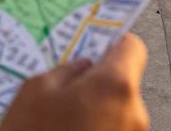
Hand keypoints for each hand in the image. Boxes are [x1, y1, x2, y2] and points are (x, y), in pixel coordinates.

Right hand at [0, 34, 148, 130]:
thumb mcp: (35, 91)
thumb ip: (68, 71)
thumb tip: (85, 67)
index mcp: (115, 86)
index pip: (132, 49)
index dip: (113, 47)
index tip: (94, 54)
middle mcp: (135, 114)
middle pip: (123, 86)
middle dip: (98, 89)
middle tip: (63, 101)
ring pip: (118, 115)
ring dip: (96, 117)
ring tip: (60, 128)